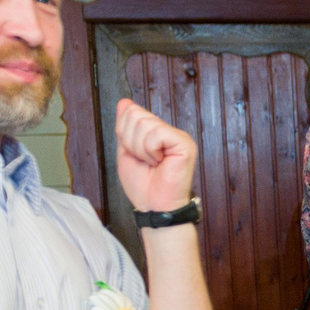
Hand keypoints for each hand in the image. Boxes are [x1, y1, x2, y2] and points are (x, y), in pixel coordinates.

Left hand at [115, 98, 197, 216]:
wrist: (154, 207)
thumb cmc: (143, 185)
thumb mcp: (126, 151)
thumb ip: (125, 127)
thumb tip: (124, 102)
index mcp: (156, 132)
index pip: (131, 111)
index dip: (124, 133)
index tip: (135, 153)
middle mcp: (169, 131)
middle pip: (135, 115)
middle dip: (131, 141)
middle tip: (144, 160)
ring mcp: (178, 136)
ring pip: (144, 124)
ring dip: (140, 148)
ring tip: (152, 163)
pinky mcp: (184, 143)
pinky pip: (156, 134)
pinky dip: (150, 151)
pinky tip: (159, 162)